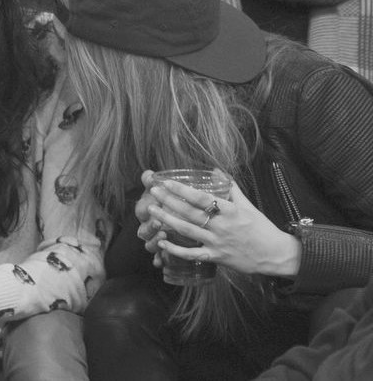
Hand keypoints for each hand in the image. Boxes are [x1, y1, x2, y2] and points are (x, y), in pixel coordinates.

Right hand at [135, 170, 166, 267]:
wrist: (172, 212)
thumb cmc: (163, 198)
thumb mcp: (157, 187)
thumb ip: (151, 180)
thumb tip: (147, 174)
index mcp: (145, 211)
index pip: (141, 212)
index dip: (145, 211)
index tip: (153, 206)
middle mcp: (147, 227)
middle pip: (144, 231)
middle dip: (150, 228)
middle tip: (160, 223)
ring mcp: (155, 240)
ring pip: (150, 245)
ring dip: (155, 243)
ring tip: (164, 237)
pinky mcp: (164, 251)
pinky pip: (159, 259)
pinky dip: (159, 261)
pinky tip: (162, 263)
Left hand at [146, 178, 301, 276]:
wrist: (275, 255)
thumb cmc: (261, 227)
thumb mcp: (247, 204)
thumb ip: (230, 187)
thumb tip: (216, 170)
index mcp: (230, 210)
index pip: (202, 198)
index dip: (183, 190)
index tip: (167, 182)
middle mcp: (222, 226)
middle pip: (190, 212)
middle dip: (169, 201)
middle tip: (153, 192)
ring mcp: (217, 243)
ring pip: (187, 231)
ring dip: (167, 220)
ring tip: (152, 211)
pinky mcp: (216, 258)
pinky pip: (192, 254)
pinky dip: (175, 249)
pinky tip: (161, 241)